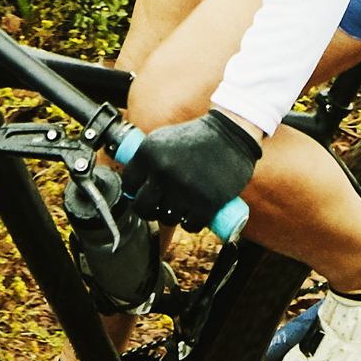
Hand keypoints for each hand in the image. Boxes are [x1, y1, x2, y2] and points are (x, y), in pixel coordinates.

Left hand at [111, 110, 263, 240]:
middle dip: (150, 211)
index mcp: (148, 153)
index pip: (128, 185)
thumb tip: (130, 188)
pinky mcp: (206, 203)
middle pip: (142, 208)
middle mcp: (162, 171)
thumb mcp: (163, 139)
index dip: (135, 192)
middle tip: (161, 206)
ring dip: (174, 217)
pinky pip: (190, 226)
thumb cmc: (197, 138)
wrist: (231, 134)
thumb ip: (146, 160)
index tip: (145, 193)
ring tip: (183, 206)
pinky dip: (192, 224)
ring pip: (167, 219)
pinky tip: (195, 214)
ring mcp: (184, 188)